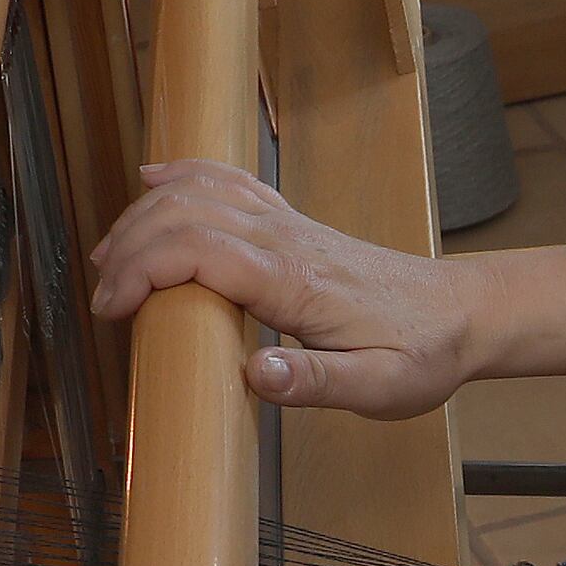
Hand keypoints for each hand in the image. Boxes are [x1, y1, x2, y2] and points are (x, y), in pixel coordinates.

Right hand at [87, 158, 565, 413]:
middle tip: (101, 299)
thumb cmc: (422, 355)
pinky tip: (153, 181)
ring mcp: (288, 225)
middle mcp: (286, 240)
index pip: (198, 252)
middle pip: (184, 215)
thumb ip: (315, 381)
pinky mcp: (292, 223)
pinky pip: (230, 183)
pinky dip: (184, 176)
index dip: (142, 272)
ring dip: (143, 217)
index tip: (113, 311)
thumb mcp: (378, 389)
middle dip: (128, 249)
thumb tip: (253, 374)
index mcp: (296, 280)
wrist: (463, 315)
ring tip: (108, 260)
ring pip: (199, 192)